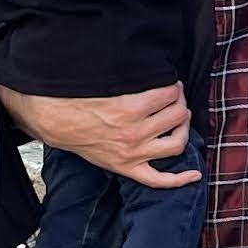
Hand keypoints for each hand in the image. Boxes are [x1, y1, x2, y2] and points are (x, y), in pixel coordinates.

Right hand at [0, 81, 200, 187]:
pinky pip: (158, 180)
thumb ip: (133, 76)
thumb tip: (156, 66)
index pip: (170, 93)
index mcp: (130, 108)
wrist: (53, 119)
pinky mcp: (126, 168)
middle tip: (174, 95)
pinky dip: (179, 180)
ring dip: (183, 128)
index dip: (173, 84)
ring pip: (176, 144)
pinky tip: (194, 175)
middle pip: (177, 115)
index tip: (170, 82)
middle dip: (179, 101)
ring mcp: (132, 154)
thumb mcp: (106, 80)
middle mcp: (134, 133)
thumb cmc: (79, 96)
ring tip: (180, 117)